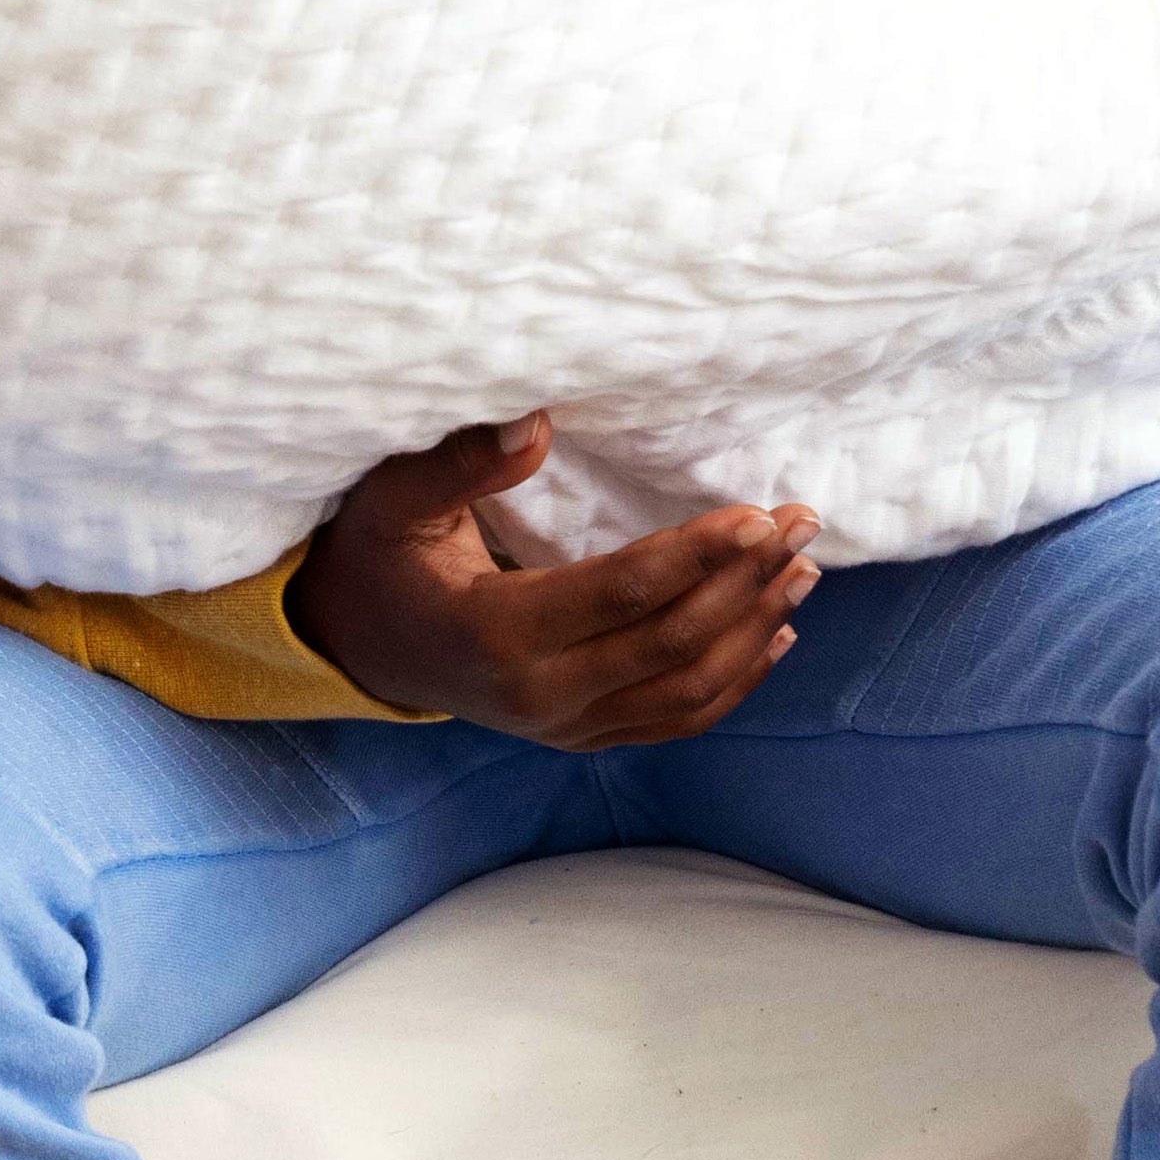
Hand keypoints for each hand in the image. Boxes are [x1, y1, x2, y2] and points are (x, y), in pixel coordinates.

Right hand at [291, 411, 814, 735]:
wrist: (356, 646)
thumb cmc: (376, 557)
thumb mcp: (393, 499)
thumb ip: (461, 462)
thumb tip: (540, 422)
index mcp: (497, 633)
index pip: (624, 593)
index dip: (698, 554)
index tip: (758, 515)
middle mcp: (539, 695)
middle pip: (673, 642)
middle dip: (748, 582)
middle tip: (802, 523)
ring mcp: (565, 727)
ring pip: (688, 689)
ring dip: (755, 629)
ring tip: (803, 569)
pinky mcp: (583, 737)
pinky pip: (676, 720)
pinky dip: (736, 683)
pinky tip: (775, 635)